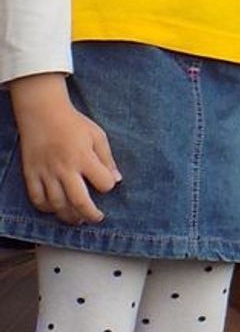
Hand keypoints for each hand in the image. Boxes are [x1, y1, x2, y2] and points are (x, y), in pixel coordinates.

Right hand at [11, 76, 119, 224]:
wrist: (42, 113)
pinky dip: (46, 208)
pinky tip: (55, 208)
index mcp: (84, 158)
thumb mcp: (98, 136)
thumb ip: (108, 159)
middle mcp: (65, 168)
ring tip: (77, 219)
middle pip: (79, 202)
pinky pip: (37, 199)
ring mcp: (46, 172)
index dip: (108, 186)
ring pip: (57, 204)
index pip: (103, 183)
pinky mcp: (30, 174)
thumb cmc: (74, 123)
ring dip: (69, 216)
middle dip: (91, 215)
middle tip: (97, 218)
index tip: (107, 184)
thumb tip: (117, 180)